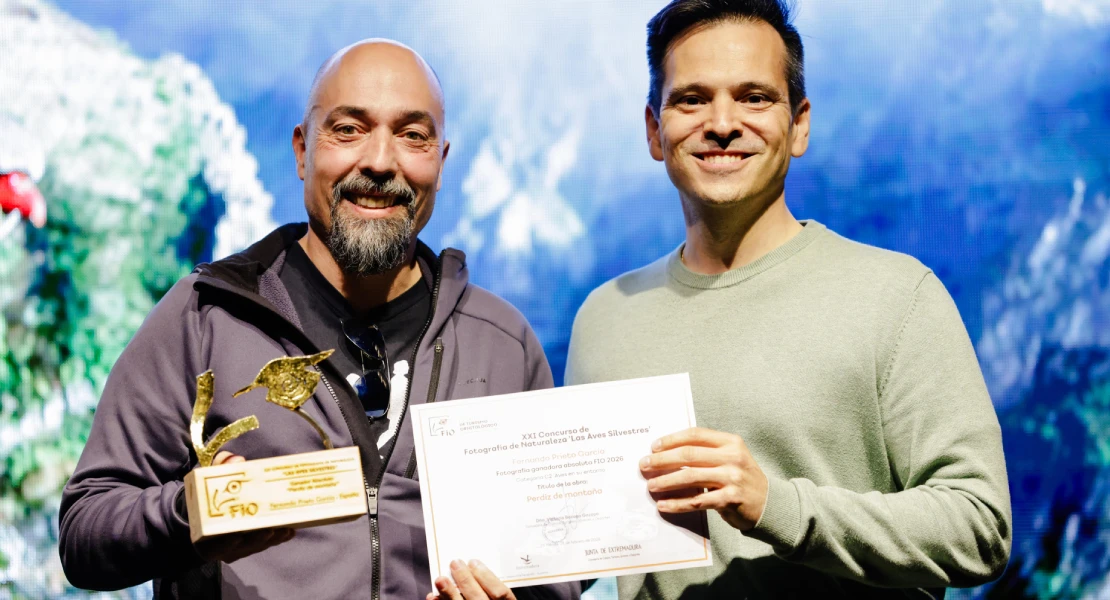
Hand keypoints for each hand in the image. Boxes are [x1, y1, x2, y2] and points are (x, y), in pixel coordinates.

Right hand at [193, 451, 295, 562]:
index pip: (213, 546)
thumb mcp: (209, 482)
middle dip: (256, 540)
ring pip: (255, 546)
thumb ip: (219, 469)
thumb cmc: (207, 497)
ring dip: (271, 539)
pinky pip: (263, 544)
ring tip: (285, 529)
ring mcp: (236, 549)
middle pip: (240, 548)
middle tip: (269, 531)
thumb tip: (236, 459)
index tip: (237, 537)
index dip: (226, 543)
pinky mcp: (249, 546)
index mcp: (204, 536)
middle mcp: (221, 547)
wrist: (205, 515)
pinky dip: (277, 538)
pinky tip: (290, 531)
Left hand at [427, 559, 514, 599]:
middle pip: (478, 598)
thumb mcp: (500, 598)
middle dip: (465, 579)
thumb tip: (472, 569)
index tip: (473, 562)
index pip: (500, 593)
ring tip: (440, 579)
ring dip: (450, 593)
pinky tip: (433, 596)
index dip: (486, 576)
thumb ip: (491, 587)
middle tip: (455, 564)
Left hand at [639, 427, 767, 530]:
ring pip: (690, 476)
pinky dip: (677, 503)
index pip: (695, 435)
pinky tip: (663, 504)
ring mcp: (732, 478)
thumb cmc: (742, 478)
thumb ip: (707, 452)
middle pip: (688, 454)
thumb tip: (668, 452)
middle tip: (644, 465)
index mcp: (731, 442)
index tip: (654, 447)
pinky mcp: (730, 499)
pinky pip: (696, 500)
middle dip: (662, 460)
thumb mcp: (731, 457)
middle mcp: (732, 457)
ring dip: (666, 481)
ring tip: (650, 485)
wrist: (770, 504)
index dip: (671, 440)